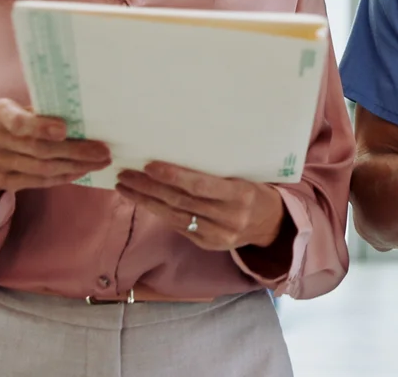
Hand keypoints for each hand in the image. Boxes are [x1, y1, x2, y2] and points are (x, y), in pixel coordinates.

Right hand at [0, 98, 111, 202]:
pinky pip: (39, 182)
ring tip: (99, 162)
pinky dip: (63, 177)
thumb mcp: (22, 109)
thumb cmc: (15, 121)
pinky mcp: (3, 182)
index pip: (18, 122)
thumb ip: (44, 112)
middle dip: (75, 151)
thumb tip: (84, 119)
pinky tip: (81, 171)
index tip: (65, 130)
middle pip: (39, 149)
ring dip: (75, 166)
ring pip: (42, 168)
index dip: (41, 127)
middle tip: (102, 151)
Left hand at [115, 163, 287, 250]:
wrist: (271, 224)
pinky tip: (143, 201)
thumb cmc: (255, 189)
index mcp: (240, 195)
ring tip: (125, 187)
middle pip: (181, 202)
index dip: (173, 176)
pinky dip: (159, 212)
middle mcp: (228, 218)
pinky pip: (179, 227)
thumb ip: (217, 171)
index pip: (200, 186)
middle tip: (126, 174)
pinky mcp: (208, 244)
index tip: (149, 165)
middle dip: (149, 188)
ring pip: (174, 217)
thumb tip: (177, 153)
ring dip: (146, 201)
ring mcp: (217, 235)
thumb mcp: (244, 176)